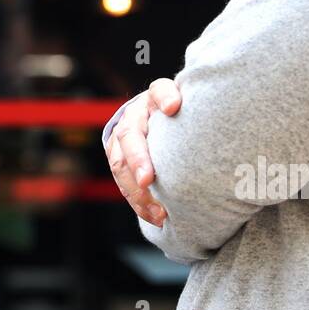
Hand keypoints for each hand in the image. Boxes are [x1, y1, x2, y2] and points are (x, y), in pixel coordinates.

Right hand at [107, 78, 181, 225]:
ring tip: (159, 211)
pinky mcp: (117, 161)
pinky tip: (157, 217)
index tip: (173, 107)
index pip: (158, 92)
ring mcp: (120, 141)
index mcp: (153, 98)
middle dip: (138, 159)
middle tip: (148, 180)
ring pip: (120, 165)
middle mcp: (132, 117)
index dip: (164, 97)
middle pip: (129, 136)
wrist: (152, 122)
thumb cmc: (178, 117)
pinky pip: (124, 185)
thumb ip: (191, 107)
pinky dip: (140, 203)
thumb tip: (187, 109)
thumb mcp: (186, 108)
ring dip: (138, 190)